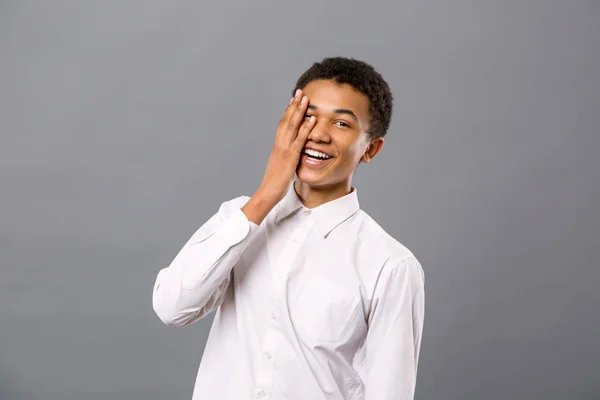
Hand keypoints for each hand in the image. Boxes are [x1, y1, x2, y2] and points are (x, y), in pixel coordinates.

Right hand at [242, 89, 315, 223]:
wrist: (267, 192)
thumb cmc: (275, 182)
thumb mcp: (281, 165)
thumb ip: (287, 156)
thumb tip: (293, 153)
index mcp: (277, 145)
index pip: (283, 124)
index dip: (288, 111)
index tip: (293, 99)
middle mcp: (279, 144)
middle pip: (287, 120)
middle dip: (294, 105)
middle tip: (300, 91)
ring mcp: (284, 149)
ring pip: (292, 126)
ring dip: (299, 111)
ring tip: (306, 98)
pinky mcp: (290, 157)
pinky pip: (299, 140)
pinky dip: (306, 128)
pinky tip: (312, 119)